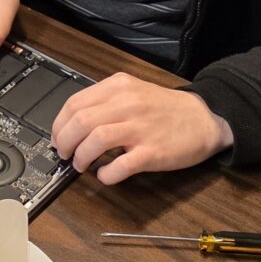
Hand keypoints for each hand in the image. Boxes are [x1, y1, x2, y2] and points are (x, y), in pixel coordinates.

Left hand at [51, 72, 232, 184]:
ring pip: (94, 140)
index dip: (59, 124)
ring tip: (81, 165)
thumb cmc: (165, 108)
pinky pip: (119, 166)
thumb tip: (74, 124)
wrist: (203, 117)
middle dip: (64, 142)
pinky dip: (105, 174)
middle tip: (64, 154)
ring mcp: (139, 127)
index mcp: (118, 86)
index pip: (75, 103)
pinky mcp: (151, 152)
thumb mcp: (133, 91)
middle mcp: (127, 103)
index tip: (57, 137)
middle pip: (80, 121)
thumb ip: (105, 102)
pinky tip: (105, 175)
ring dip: (80, 158)